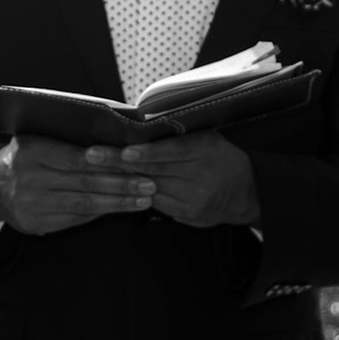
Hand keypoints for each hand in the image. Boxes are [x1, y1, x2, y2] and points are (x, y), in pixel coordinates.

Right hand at [0, 136, 155, 234]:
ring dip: (118, 202)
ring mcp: (34, 204)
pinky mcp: (38, 224)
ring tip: (144, 198)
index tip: (134, 161)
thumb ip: (66, 140)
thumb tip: (111, 140)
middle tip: (149, 183)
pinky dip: (102, 212)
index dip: (106, 162)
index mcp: (31, 152)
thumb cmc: (24, 157)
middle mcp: (30, 179)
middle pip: (84, 183)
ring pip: (84, 204)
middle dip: (121, 184)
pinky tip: (122, 208)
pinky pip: (77, 218)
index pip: (76, 158)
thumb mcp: (36, 139)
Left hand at [103, 130, 258, 227]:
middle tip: (91, 156)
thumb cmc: (220, 157)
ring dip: (118, 179)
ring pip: (149, 188)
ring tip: (92, 169)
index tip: (124, 152)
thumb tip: (140, 125)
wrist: (247, 191)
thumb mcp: (207, 138)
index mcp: (204, 150)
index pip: (171, 152)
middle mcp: (199, 176)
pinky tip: (112, 188)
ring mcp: (193, 199)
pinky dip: (132, 195)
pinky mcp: (187, 215)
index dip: (147, 153)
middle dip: (118, 163)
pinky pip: (155, 204)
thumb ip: (178, 135)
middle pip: (153, 170)